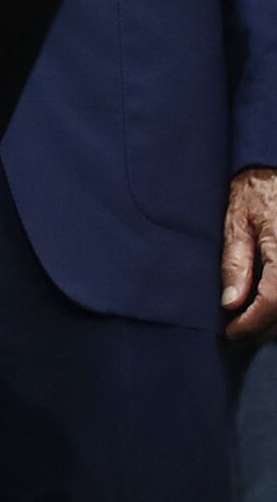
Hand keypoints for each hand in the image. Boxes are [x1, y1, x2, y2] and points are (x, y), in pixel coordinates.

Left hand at [223, 165, 276, 337]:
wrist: (274, 169)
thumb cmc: (255, 191)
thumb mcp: (237, 221)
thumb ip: (235, 262)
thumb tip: (230, 302)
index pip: (272, 303)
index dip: (251, 323)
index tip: (230, 332)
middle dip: (264, 328)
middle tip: (238, 331)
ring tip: (252, 322)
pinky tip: (269, 307)